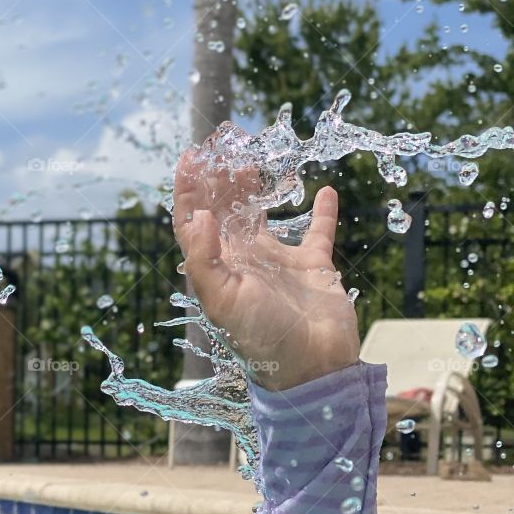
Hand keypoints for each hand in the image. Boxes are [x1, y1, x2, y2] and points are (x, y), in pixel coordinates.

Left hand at [171, 143, 361, 391]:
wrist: (311, 367)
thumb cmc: (261, 339)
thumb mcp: (222, 302)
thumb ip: (205, 259)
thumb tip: (199, 215)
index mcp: (218, 268)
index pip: (195, 222)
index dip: (188, 191)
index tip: (189, 157)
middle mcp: (244, 261)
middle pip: (225, 211)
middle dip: (219, 180)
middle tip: (222, 146)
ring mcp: (279, 262)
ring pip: (264, 215)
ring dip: (256, 188)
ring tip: (252, 160)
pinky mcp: (314, 265)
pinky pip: (318, 231)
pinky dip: (323, 211)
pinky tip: (325, 190)